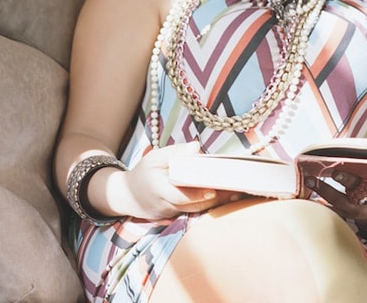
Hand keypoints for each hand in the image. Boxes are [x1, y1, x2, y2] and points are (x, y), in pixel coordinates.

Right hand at [109, 142, 240, 220]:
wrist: (128, 197)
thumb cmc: (144, 173)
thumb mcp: (154, 158)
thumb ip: (175, 152)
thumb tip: (196, 147)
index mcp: (157, 188)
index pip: (179, 194)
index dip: (196, 194)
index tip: (213, 190)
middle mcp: (165, 205)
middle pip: (193, 204)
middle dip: (216, 199)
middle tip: (237, 190)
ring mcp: (171, 215)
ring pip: (196, 210)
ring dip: (217, 203)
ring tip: (238, 193)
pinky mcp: (176, 219)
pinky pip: (194, 212)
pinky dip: (210, 205)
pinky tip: (227, 198)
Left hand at [302, 171, 366, 223]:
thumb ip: (358, 167)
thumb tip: (340, 149)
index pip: (355, 182)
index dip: (345, 177)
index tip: (334, 172)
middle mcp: (357, 203)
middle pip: (339, 198)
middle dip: (324, 189)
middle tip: (309, 180)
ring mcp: (349, 212)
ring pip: (331, 207)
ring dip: (316, 199)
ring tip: (302, 190)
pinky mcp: (343, 217)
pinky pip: (328, 212)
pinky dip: (317, 206)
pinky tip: (303, 200)